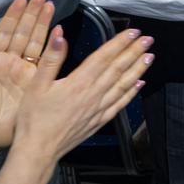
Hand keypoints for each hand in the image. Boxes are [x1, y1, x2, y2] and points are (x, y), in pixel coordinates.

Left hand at [0, 0, 55, 151]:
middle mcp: (9, 62)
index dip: (12, 16)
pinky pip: (45, 62)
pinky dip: (52, 47)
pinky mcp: (36, 83)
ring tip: (50, 6)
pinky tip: (58, 33)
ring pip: (35, 42)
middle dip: (32, 14)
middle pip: (22, 33)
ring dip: (43, 24)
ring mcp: (24, 72)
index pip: (3, 33)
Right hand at [12, 24, 153, 162]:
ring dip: (138, 70)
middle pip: (118, 69)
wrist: (38, 150)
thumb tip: (59, 35)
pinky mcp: (99, 121)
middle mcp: (93, 94)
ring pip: (123, 85)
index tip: (132, 32)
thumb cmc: (34, 119)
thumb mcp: (36, 85)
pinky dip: (131, 93)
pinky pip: (120, 104)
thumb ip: (50, 58)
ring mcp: (98, 109)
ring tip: (150, 57)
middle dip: (134, 52)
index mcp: (78, 83)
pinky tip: (139, 85)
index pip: (104, 57)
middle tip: (148, 39)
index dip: (119, 43)